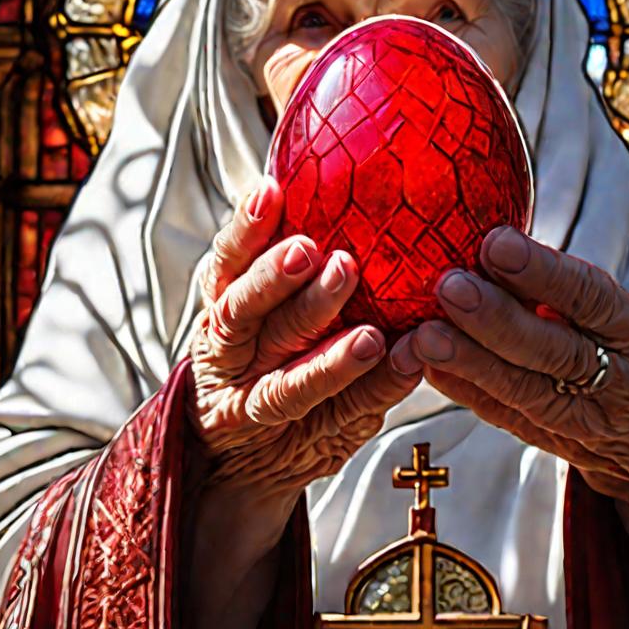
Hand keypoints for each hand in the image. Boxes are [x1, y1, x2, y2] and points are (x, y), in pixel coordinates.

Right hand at [188, 176, 419, 499]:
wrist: (239, 452)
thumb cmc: (262, 352)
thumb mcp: (255, 304)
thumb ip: (277, 256)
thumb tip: (319, 176)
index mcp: (223, 307)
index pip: (226, 264)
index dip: (244, 230)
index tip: (269, 193)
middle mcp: (231, 354)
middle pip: (245, 315)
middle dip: (278, 282)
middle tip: (315, 253)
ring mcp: (256, 402)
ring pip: (285, 380)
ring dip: (329, 356)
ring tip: (369, 335)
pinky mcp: (298, 437)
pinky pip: (337, 414)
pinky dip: (373, 389)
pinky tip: (406, 362)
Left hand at [391, 226, 628, 531]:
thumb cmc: (615, 343)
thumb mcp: (614, 310)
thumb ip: (561, 283)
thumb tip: (488, 241)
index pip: (592, 297)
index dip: (543, 272)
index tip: (495, 243)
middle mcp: (617, 378)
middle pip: (556, 351)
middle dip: (498, 318)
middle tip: (450, 287)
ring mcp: (584, 418)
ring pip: (525, 391)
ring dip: (470, 360)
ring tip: (426, 334)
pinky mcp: (550, 442)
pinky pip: (502, 416)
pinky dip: (463, 389)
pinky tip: (427, 365)